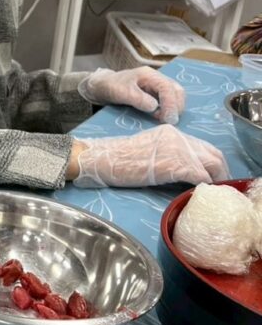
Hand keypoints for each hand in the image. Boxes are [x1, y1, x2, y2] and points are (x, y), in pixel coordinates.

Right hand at [73, 125, 229, 187]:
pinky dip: (204, 185)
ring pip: (211, 163)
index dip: (212, 162)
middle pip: (213, 154)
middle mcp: (178, 137)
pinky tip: (199, 192)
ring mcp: (177, 150)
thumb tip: (182, 170)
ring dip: (216, 179)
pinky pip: (200, 175)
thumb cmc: (118, 159)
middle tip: (220, 186)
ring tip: (213, 191)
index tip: (212, 175)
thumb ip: (167, 154)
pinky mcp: (174, 165)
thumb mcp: (148, 149)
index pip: (203, 146)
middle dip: (221, 171)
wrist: (104, 159)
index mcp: (172, 133)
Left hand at [78, 67, 185, 124]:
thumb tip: (155, 107)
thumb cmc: (110, 87)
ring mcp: (157, 87)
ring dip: (173, 109)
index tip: (169, 119)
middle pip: (176, 91)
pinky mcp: (155, 95)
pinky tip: (160, 118)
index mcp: (149, 75)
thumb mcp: (121, 92)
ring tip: (163, 120)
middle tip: (169, 122)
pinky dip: (168, 110)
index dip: (171, 104)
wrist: (101, 87)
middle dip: (176, 107)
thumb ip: (137, 98)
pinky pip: (168, 102)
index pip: (167, 88)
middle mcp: (156, 79)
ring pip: (175, 96)